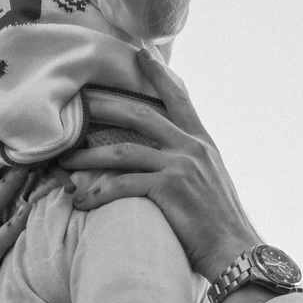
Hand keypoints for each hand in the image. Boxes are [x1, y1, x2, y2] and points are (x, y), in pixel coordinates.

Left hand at [58, 48, 261, 282]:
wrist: (237, 251)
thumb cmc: (221, 224)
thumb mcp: (212, 182)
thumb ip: (193, 163)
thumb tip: (172, 158)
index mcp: (202, 142)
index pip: (179, 98)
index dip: (159, 73)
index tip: (141, 51)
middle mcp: (191, 148)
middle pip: (140, 114)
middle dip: (105, 105)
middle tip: (78, 100)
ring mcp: (180, 167)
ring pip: (122, 151)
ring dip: (89, 156)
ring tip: (65, 160)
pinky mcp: (169, 190)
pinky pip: (122, 186)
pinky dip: (98, 194)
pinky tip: (81, 202)